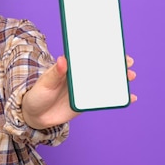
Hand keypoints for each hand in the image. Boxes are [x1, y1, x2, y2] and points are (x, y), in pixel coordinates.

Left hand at [22, 55, 137, 128]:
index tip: (115, 48)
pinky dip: (117, 97)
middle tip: (128, 63)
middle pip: (100, 68)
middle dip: (116, 64)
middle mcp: (79, 77)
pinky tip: (130, 97)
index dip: (102, 51)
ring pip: (105, 82)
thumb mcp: (45, 83)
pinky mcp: (87, 102)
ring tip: (130, 76)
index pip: (88, 56)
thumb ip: (55, 73)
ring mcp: (84, 89)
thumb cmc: (37, 94)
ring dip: (120, 79)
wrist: (34, 116)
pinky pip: (104, 98)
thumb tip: (63, 59)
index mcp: (70, 68)